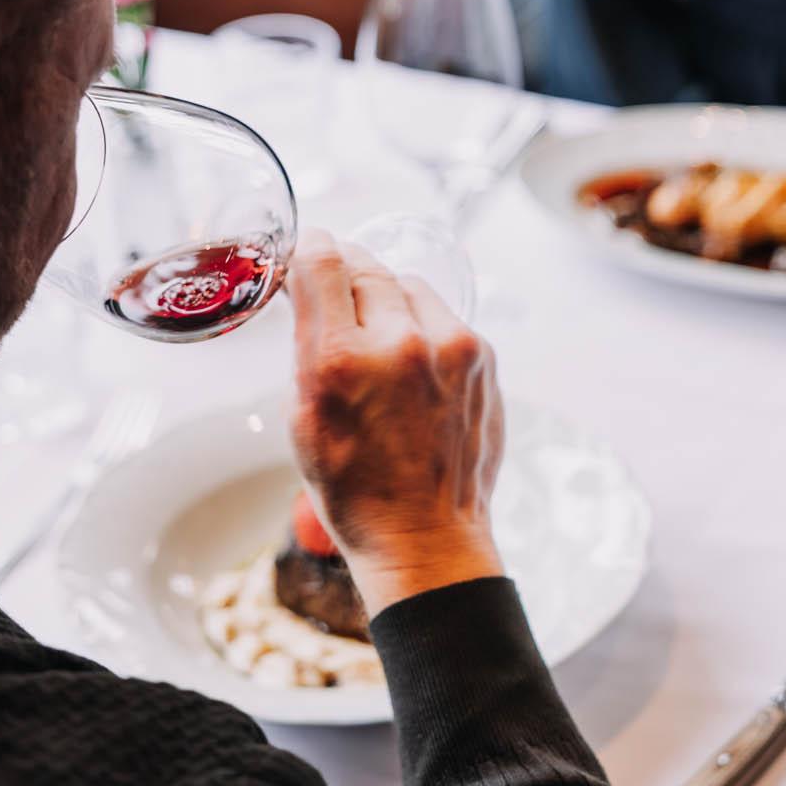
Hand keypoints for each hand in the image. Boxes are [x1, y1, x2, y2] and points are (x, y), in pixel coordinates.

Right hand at [287, 229, 504, 617]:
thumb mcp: (302, 418)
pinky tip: (414, 368)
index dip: (308, 248)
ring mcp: (450, 347)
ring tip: (378, 342)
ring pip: (408, 285)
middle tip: (336, 298)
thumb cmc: (354, 488)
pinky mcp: (482, 356)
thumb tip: (309, 287)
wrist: (425, 537)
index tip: (304, 254)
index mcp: (340, 361)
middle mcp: (399, 343)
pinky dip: (424, 328)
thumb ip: (307, 345)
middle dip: (345, 276)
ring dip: (388, 301)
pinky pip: (442, 316)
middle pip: (365, 266)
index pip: (322, 260)